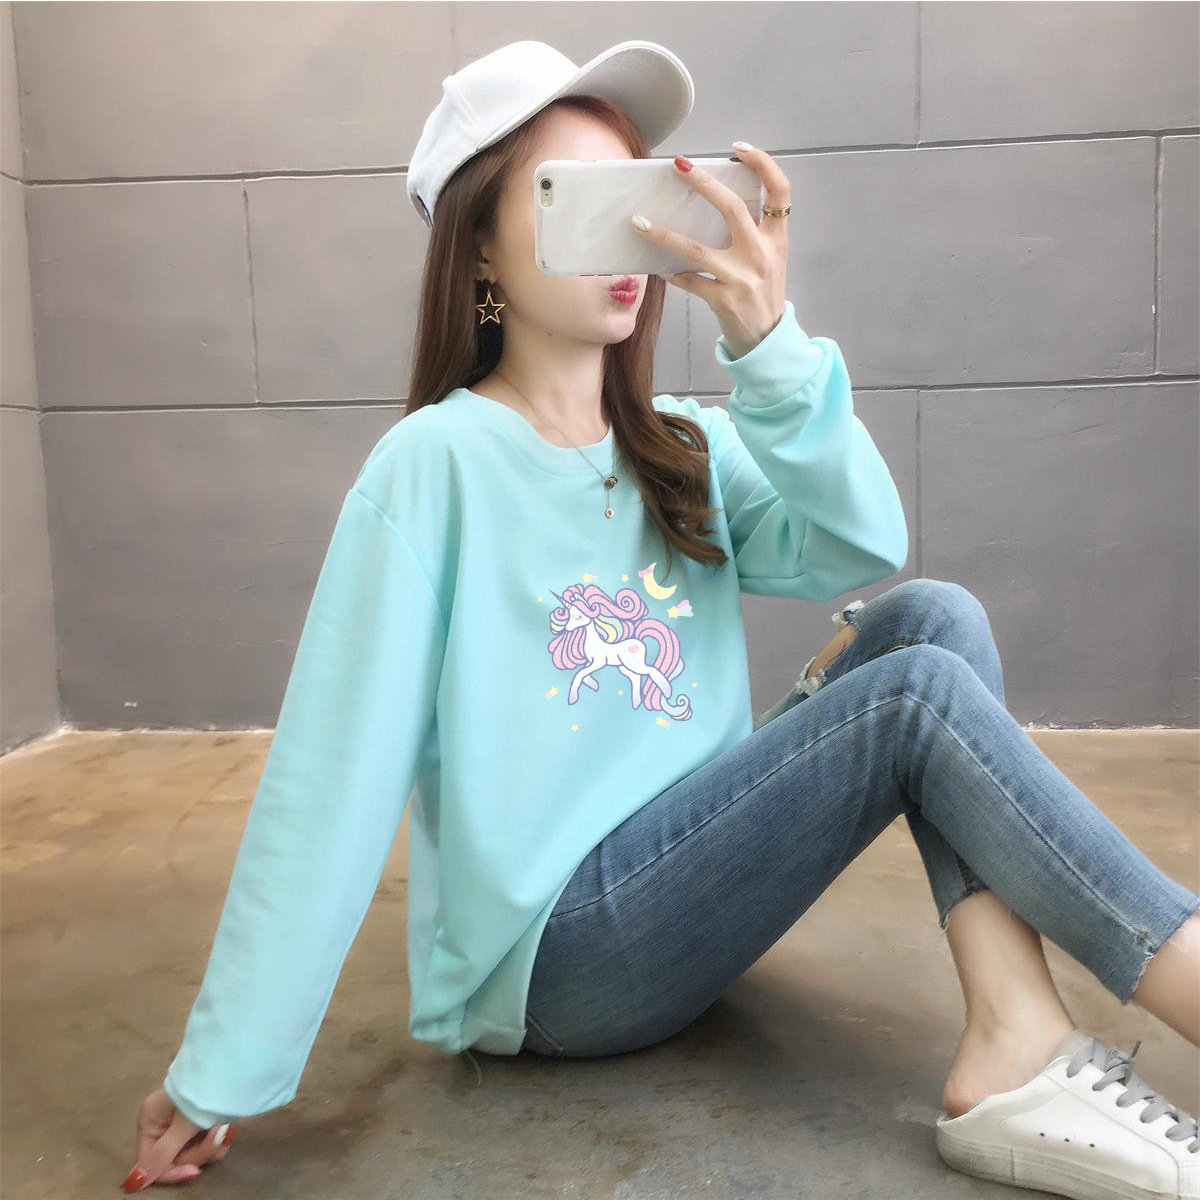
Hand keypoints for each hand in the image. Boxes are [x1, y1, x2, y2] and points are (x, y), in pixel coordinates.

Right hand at [121, 1088, 233, 1191]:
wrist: (234, 1067)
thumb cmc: (203, 1091)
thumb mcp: (184, 1124)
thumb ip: (161, 1154)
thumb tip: (132, 1183)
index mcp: (150, 1120)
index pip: (150, 1160)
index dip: (172, 1171)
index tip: (193, 1171)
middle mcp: (164, 1123)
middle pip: (175, 1159)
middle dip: (199, 1153)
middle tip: (216, 1134)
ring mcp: (184, 1123)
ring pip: (194, 1153)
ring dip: (212, 1147)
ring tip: (224, 1128)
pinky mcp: (202, 1121)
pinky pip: (206, 1144)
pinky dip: (218, 1140)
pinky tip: (227, 1128)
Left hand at [631, 144, 790, 357]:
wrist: (769, 339)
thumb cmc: (765, 293)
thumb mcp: (771, 258)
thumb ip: (754, 232)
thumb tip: (716, 201)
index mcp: (776, 239)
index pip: (779, 191)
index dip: (762, 164)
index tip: (737, 149)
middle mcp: (762, 255)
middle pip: (732, 208)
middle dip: (703, 183)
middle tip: (678, 165)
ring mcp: (742, 279)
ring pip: (696, 249)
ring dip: (664, 234)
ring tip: (638, 222)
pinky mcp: (724, 301)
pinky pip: (689, 281)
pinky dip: (672, 274)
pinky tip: (658, 268)